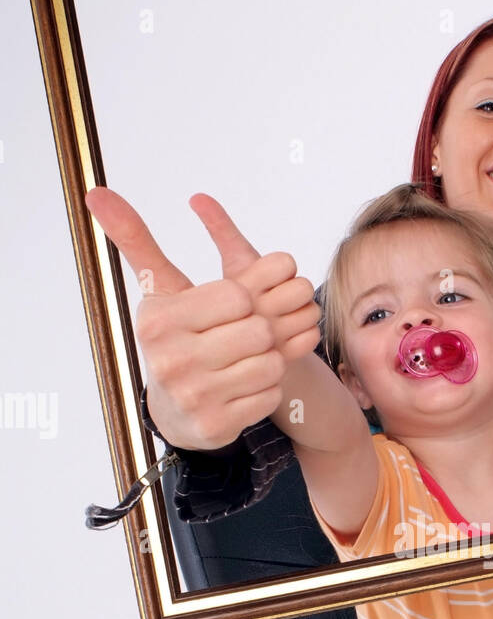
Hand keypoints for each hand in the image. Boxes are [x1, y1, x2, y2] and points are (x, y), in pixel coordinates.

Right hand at [84, 187, 320, 449]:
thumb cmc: (173, 338)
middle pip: (260, 330)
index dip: (246, 299)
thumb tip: (96, 192)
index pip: (239, 296)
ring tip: (247, 358)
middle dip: (260, 329)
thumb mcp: (157, 290)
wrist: (176, 411)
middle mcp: (172, 361)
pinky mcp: (218, 426)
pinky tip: (245, 385)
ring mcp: (195, 397)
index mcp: (158, 322)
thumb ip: (136, 240)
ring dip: (267, 358)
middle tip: (246, 334)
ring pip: (270, 363)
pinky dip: (266, 387)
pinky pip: (271, 393)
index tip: (235, 305)